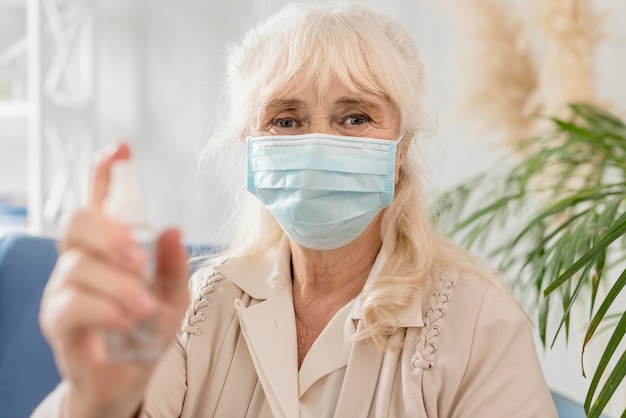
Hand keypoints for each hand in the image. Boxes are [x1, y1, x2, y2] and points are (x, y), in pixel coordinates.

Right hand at [39, 143, 189, 417]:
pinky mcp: (57, 321)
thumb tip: (175, 230)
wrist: (125, 380)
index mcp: (110, 248)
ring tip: (144, 308)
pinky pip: (70, 304)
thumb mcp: (173, 297)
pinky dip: (103, 308)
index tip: (120, 149)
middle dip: (110, 234)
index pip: (101, 201)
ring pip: (76, 266)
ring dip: (117, 285)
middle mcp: (81, 261)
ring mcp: (64, 289)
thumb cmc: (145, 332)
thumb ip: (174, 266)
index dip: (106, 173)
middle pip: (77, 222)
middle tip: (139, 259)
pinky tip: (126, 319)